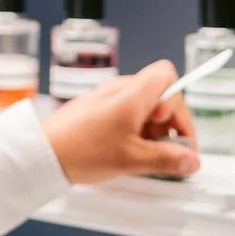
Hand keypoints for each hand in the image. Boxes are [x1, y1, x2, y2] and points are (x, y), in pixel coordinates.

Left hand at [41, 60, 199, 183]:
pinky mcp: (97, 110)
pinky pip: (127, 114)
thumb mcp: (131, 159)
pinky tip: (128, 153)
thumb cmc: (81, 150)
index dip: (177, 102)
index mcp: (132, 93)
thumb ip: (166, 159)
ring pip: (144, 107)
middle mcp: (121, 89)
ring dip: (152, 131)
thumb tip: (193, 161)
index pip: (168, 75)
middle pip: (160, 95)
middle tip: (166, 152)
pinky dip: (135, 131)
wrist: (41, 153)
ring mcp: (107, 98)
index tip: (172, 129)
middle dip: (169, 124)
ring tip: (143, 156)